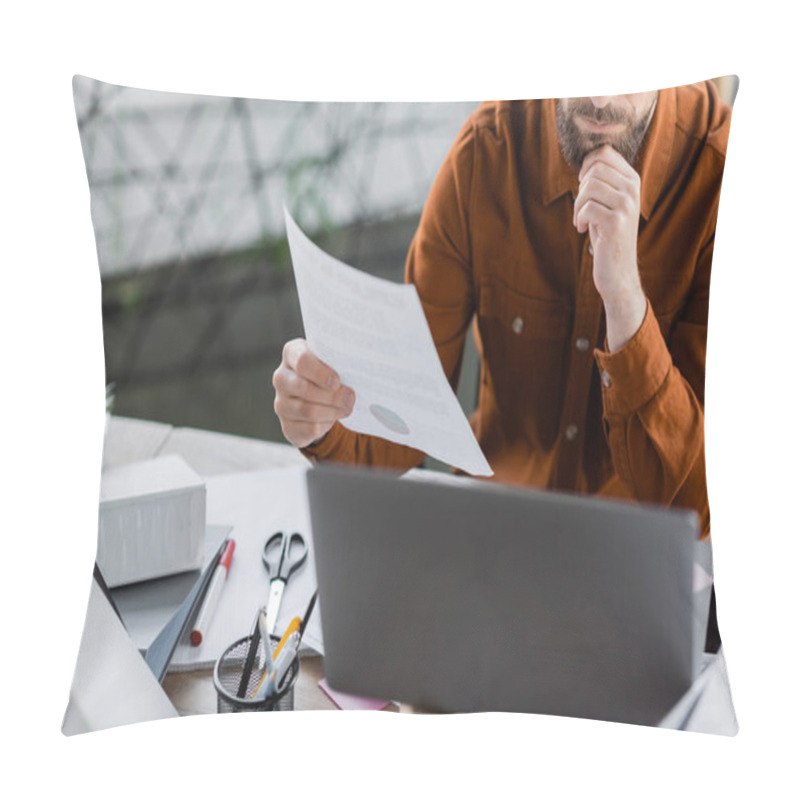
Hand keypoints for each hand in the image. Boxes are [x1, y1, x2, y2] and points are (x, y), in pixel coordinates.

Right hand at [272, 339, 354, 448]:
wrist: (319, 400)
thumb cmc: (328, 374)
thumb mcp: (333, 363)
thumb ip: (339, 363)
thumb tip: (353, 376)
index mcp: (292, 354)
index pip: (302, 361)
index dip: (322, 373)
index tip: (337, 381)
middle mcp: (281, 378)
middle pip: (306, 389)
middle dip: (333, 396)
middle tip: (349, 397)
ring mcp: (281, 403)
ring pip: (309, 411)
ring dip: (333, 411)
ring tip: (346, 407)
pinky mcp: (287, 426)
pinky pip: (310, 428)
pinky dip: (326, 424)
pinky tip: (332, 417)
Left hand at [573, 145, 646, 350]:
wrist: (618, 271)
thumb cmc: (607, 235)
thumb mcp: (608, 203)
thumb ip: (602, 181)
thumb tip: (587, 159)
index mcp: (632, 180)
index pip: (604, 153)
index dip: (586, 166)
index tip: (582, 186)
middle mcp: (633, 189)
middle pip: (594, 167)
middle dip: (580, 187)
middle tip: (581, 208)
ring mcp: (626, 205)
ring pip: (589, 187)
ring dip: (578, 205)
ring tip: (581, 220)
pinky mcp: (616, 222)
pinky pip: (587, 207)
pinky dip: (579, 218)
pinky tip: (582, 229)